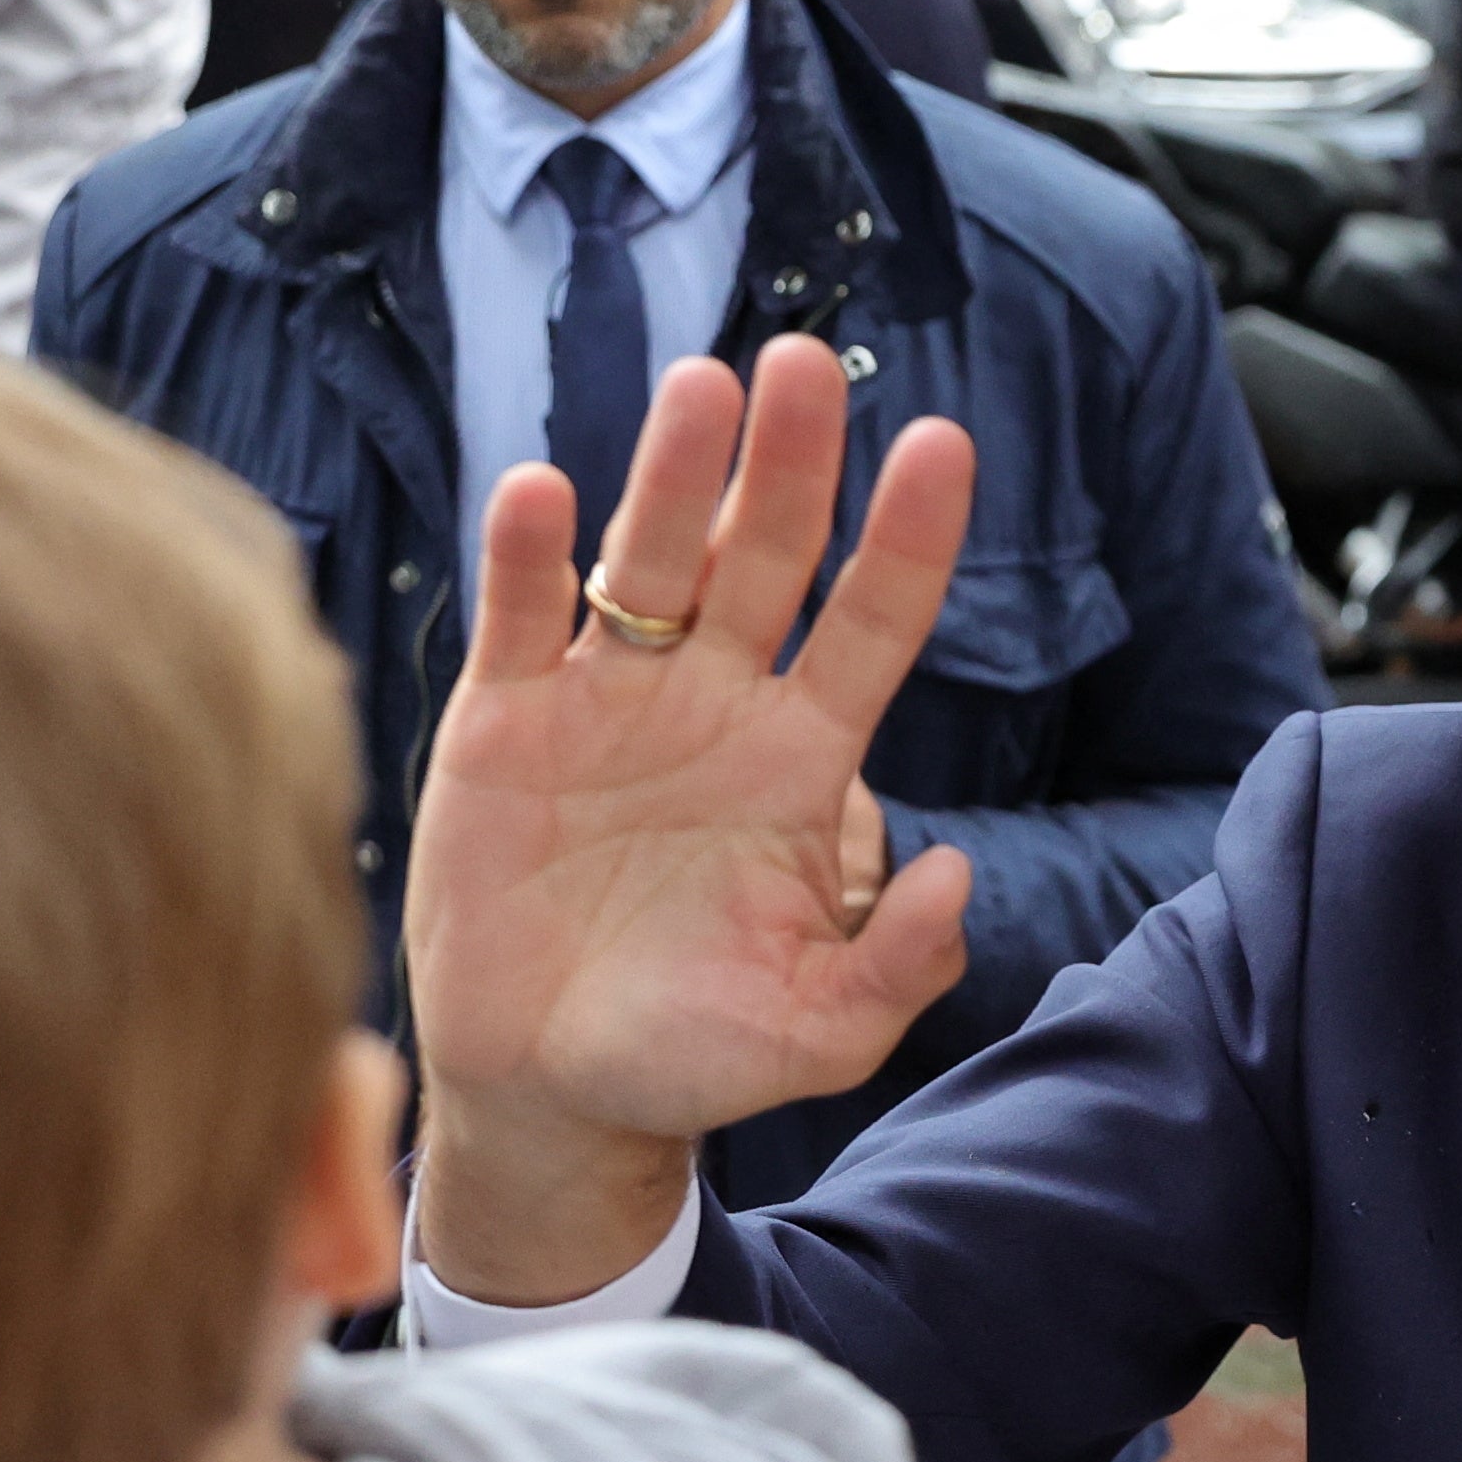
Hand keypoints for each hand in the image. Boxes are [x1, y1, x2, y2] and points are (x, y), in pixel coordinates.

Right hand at [409, 337, 975, 1303]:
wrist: (550, 1097)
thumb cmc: (691, 1056)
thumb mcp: (817, 1033)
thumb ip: (898, 966)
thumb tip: (957, 870)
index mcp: (801, 759)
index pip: (872, 624)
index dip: (907, 540)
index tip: (944, 445)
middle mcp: (712, 704)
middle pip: (762, 557)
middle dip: (789, 462)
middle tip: (807, 363)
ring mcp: (606, 703)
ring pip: (647, 561)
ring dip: (672, 473)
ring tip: (701, 387)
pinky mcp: (504, 726)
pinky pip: (521, 622)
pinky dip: (529, 557)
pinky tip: (544, 492)